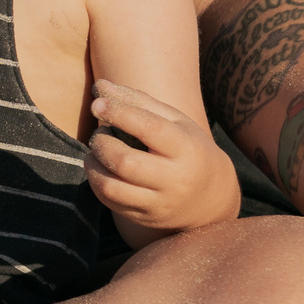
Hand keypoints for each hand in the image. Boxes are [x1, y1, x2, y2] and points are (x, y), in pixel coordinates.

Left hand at [86, 81, 239, 236]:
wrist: (210, 198)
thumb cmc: (187, 148)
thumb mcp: (174, 121)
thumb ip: (137, 101)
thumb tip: (100, 86)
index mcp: (187, 148)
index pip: (150, 129)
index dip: (120, 114)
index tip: (98, 104)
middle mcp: (175, 180)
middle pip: (125, 162)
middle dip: (102, 142)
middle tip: (101, 133)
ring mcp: (160, 203)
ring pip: (111, 187)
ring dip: (93, 164)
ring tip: (97, 151)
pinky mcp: (145, 217)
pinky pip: (109, 201)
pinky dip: (96, 181)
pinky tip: (101, 168)